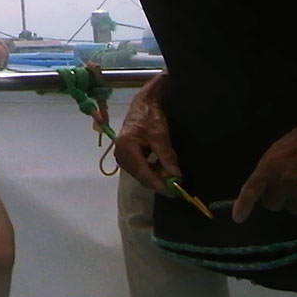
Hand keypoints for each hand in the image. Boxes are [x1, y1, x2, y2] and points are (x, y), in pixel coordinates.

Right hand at [113, 73, 180, 192]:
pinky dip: (151, 170)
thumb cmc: (150, 117)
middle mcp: (120, 154)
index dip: (158, 183)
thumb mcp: (160, 136)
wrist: (142, 105)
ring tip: (171, 175)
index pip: (143, 172)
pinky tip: (162, 168)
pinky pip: (139, 168)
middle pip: (140, 175)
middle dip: (158, 181)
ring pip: (140, 174)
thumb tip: (176, 176)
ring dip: (156, 176)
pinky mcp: (126, 156)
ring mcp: (122, 156)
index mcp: (126, 148)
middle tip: (175, 184)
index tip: (172, 192)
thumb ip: (167, 157)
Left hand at [233, 106, 296, 221]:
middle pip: (272, 204)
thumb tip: (268, 185)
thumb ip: (272, 168)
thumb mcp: (280, 148)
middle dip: (279, 197)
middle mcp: (282, 181)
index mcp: (269, 165)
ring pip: (293, 210)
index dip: (243, 205)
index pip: (251, 189)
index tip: (238, 218)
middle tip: (290, 186)